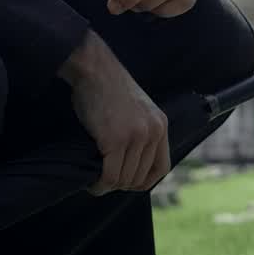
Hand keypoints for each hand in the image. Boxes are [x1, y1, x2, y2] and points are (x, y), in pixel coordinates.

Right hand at [60, 31, 170, 194]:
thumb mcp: (137, 108)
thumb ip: (141, 130)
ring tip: (95, 181)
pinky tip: (92, 183)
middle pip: (140, 176)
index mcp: (161, 125)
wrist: (94, 68)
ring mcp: (135, 136)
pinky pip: (110, 175)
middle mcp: (153, 132)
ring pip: (124, 178)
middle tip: (104, 180)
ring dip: (108, 186)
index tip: (128, 183)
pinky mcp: (115, 139)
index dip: (144, 181)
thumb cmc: (108, 87)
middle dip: (121, 184)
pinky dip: (100, 184)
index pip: (161, 168)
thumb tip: (133, 161)